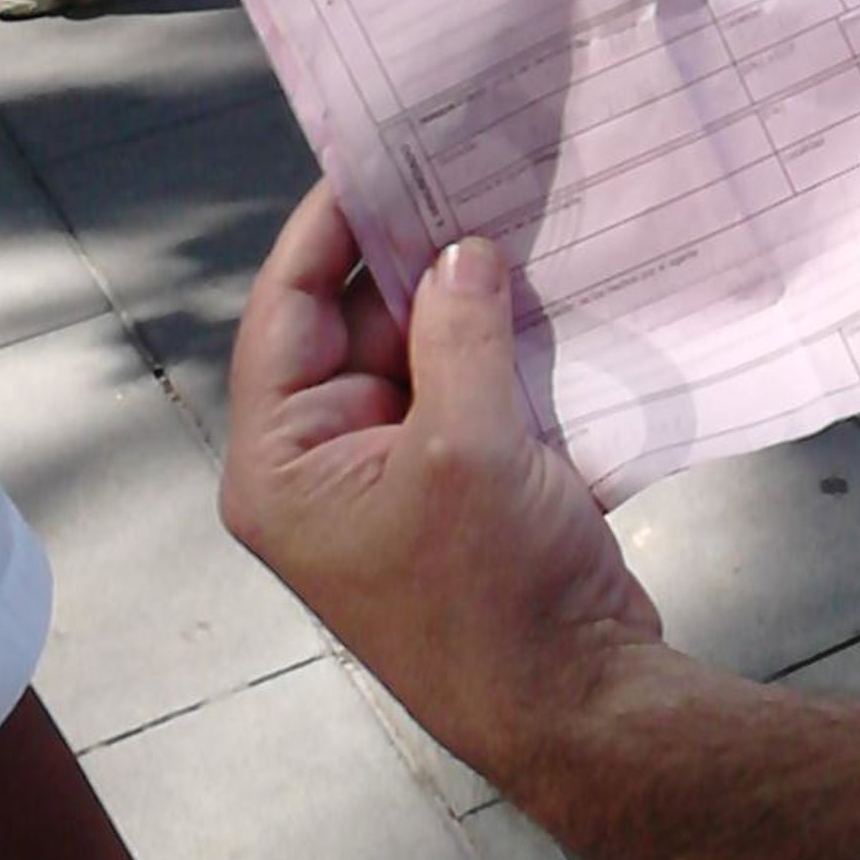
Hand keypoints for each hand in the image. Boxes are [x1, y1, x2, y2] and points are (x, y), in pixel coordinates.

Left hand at [222, 185, 660, 788]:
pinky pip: (466, 387)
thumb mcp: (470, 446)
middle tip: (466, 173)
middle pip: (351, 324)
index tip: (372, 157)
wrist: (579, 701)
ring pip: (419, 350)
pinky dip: (500, 343)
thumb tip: (460, 251)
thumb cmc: (496, 593)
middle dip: (412, 258)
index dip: (324, 230)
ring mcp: (392, 475)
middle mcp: (321, 466)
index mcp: (282, 465)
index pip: (281, 314)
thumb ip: (458, 332)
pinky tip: (545, 287)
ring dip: (465, 298)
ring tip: (512, 211)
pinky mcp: (458, 484)